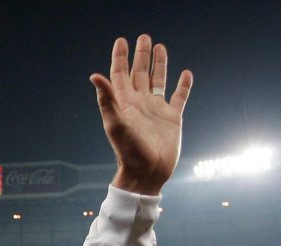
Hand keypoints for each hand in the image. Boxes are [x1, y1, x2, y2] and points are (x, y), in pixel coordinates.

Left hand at [91, 35, 192, 194]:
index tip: (122, 41)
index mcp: (125, 103)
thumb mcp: (116, 124)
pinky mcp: (172, 119)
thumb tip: (94, 75)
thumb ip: (107, 100)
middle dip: (141, 56)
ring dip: (159, 64)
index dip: (120, 57)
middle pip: (140, 73)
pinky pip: (179, 97)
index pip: (120, 74)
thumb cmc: (129, 151)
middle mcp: (140, 104)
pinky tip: (185, 74)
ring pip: (158, 81)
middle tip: (143, 37)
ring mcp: (156, 110)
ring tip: (160, 47)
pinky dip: (183, 86)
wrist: (147, 173)